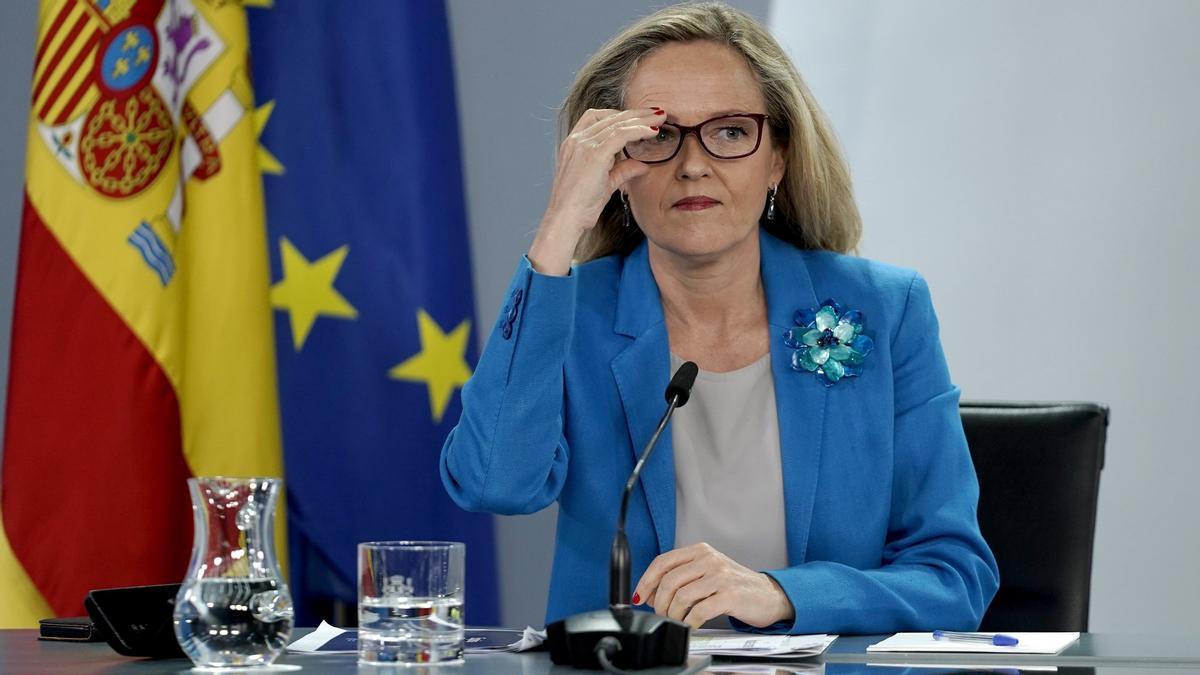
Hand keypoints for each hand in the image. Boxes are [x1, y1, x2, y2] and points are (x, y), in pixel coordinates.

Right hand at [528, 107, 663, 274]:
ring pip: (617, 122)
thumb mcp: (605, 185)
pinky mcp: (594, 154)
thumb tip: (643, 165)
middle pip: (609, 116)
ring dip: (641, 118)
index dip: (619, 115)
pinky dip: (639, 130)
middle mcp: (576, 140)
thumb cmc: (580, 208)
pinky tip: (653, 132)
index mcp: (573, 144)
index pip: (596, 118)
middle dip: (635, 113)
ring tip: (661, 117)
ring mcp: (583, 145)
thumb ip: (622, 171)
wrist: (565, 220)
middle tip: (657, 111)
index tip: (639, 118)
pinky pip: (621, 134)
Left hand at [632, 543, 793, 628]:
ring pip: (681, 597)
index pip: (663, 562)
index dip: (646, 581)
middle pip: (669, 580)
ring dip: (673, 614)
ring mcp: (720, 577)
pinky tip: (691, 625)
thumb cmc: (734, 586)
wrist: (768, 595)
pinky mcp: (729, 596)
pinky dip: (689, 622)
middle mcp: (709, 560)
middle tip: (660, 614)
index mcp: (700, 551)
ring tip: (676, 621)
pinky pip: (698, 611)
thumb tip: (650, 594)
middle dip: (659, 602)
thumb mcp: (707, 572)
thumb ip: (681, 577)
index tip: (640, 596)